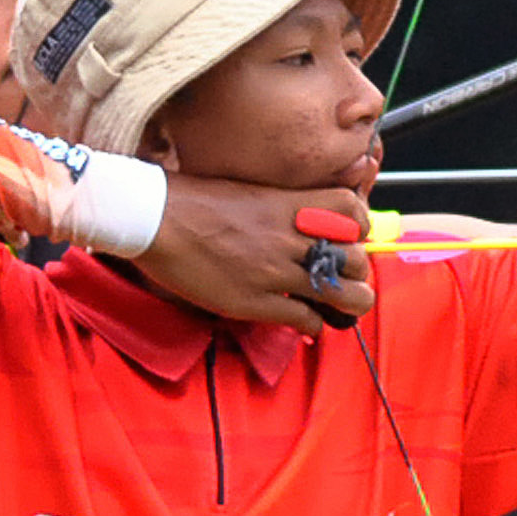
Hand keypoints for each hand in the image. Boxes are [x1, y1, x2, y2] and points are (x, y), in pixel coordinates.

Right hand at [141, 177, 372, 330]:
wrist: (157, 219)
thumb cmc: (194, 201)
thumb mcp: (249, 191)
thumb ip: (281, 206)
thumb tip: (299, 218)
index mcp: (289, 204)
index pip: (352, 213)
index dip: (359, 228)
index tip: (349, 237)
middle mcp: (289, 237)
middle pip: (355, 258)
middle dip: (356, 271)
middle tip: (344, 276)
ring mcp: (275, 271)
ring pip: (340, 294)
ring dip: (346, 303)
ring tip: (338, 305)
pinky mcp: (256, 301)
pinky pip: (304, 318)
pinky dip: (312, 324)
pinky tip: (305, 322)